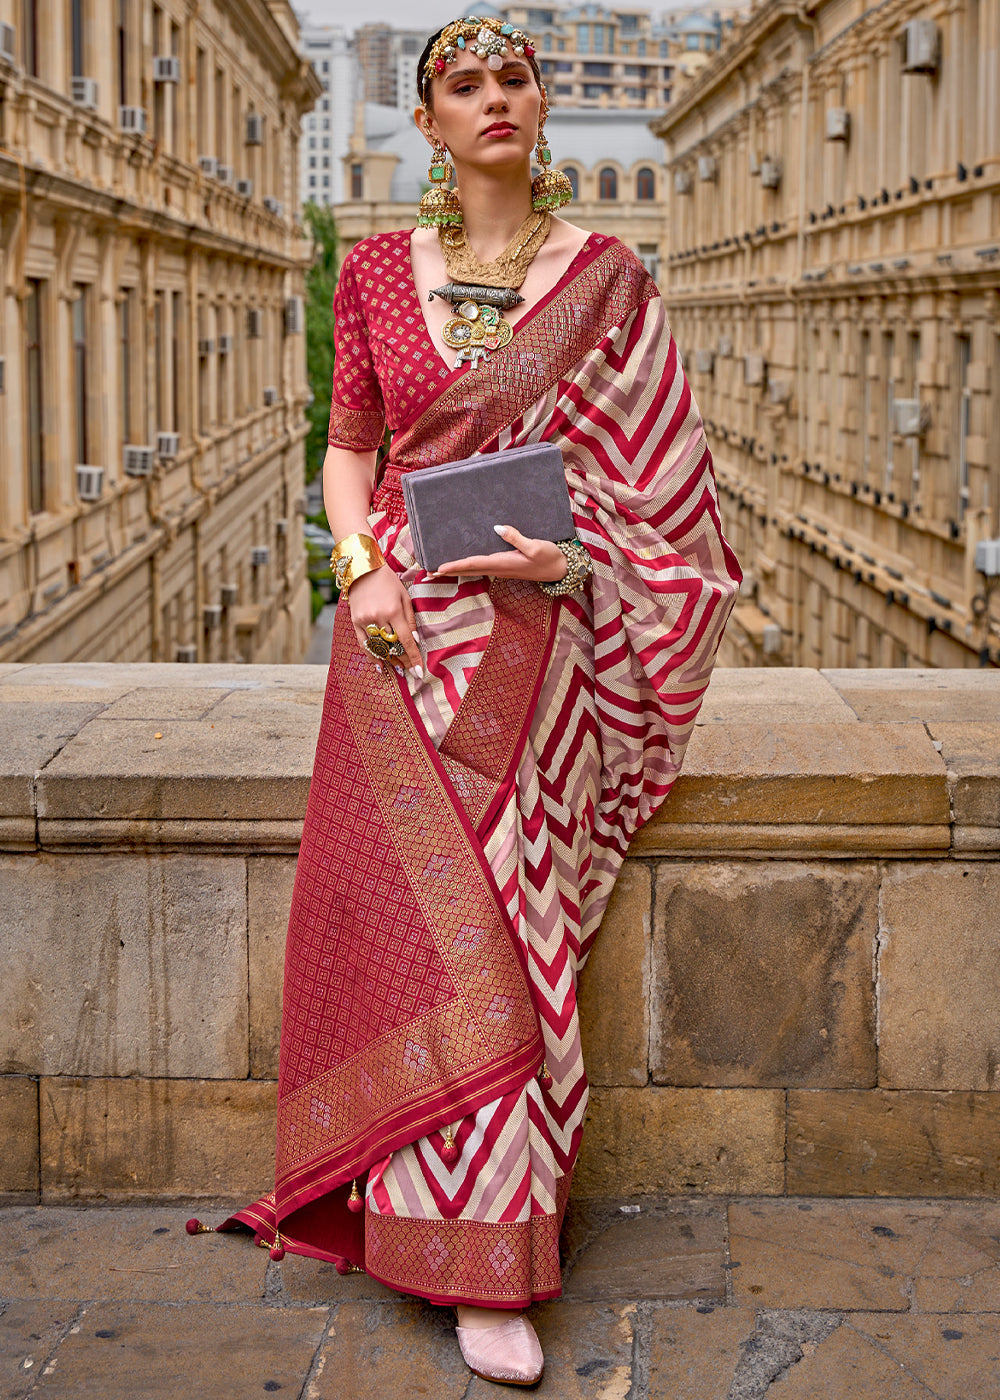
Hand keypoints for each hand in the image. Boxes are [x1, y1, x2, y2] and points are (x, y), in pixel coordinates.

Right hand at [347, 566, 422, 675]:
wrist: (364, 570)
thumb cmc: (389, 582)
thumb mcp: (405, 597)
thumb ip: (410, 620)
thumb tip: (415, 641)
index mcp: (394, 611)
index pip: (406, 640)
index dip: (413, 657)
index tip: (419, 671)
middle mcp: (378, 618)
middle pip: (392, 646)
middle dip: (403, 660)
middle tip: (410, 671)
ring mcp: (365, 621)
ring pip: (378, 647)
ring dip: (389, 660)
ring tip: (398, 669)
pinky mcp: (355, 621)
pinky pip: (363, 643)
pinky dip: (371, 656)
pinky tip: (379, 665)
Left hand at [430, 525, 568, 582]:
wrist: (561, 570)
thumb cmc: (550, 557)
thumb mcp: (535, 546)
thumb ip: (516, 537)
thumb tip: (497, 527)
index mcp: (503, 563)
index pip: (473, 564)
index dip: (455, 565)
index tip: (439, 568)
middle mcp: (499, 568)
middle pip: (468, 570)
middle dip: (449, 571)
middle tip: (429, 573)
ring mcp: (501, 569)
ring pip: (473, 570)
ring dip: (456, 569)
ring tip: (439, 569)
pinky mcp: (505, 566)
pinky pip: (481, 567)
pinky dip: (468, 566)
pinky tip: (463, 563)